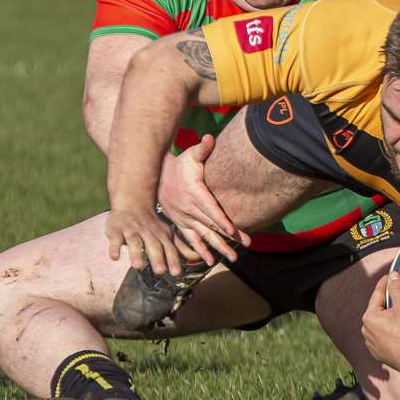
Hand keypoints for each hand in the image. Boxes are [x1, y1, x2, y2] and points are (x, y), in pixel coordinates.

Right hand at [105, 206, 183, 275]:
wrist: (132, 202)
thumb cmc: (152, 224)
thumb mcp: (167, 233)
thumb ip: (180, 247)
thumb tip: (199, 258)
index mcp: (161, 234)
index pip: (169, 248)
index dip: (173, 260)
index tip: (177, 273)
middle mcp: (147, 232)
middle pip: (153, 246)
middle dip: (157, 258)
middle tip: (160, 271)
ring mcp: (131, 231)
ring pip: (134, 243)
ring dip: (136, 254)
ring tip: (138, 265)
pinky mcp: (116, 230)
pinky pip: (115, 240)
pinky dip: (114, 248)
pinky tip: (115, 257)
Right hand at [158, 136, 250, 264]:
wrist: (158, 178)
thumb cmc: (179, 166)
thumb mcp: (189, 155)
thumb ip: (202, 149)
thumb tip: (210, 137)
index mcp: (195, 194)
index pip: (211, 210)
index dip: (222, 221)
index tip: (234, 231)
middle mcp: (190, 210)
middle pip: (211, 226)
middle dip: (227, 238)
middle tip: (242, 249)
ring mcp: (185, 219)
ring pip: (203, 236)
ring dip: (216, 248)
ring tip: (230, 258)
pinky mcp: (181, 224)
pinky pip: (191, 240)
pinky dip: (200, 251)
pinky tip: (209, 261)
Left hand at [361, 272, 399, 375]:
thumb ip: (396, 289)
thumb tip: (392, 276)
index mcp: (370, 317)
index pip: (377, 294)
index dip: (385, 283)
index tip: (390, 276)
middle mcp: (366, 330)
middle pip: (377, 310)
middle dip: (386, 302)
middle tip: (397, 295)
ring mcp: (371, 344)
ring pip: (379, 325)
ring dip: (387, 318)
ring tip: (398, 313)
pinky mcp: (378, 353)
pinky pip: (381, 337)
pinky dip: (388, 332)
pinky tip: (397, 330)